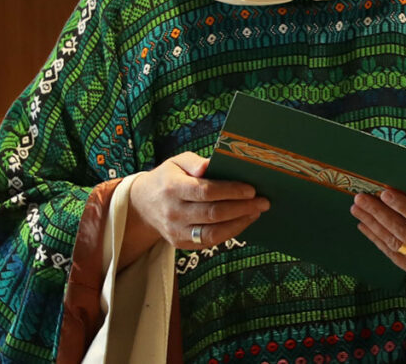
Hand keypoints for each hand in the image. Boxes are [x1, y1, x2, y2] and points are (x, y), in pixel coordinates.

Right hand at [120, 152, 268, 267]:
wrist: (143, 205)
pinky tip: (243, 221)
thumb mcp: (176, 162)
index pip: (206, 191)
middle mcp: (173, 212)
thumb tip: (211, 164)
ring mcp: (176, 231)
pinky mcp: (180, 243)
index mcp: (172, 188)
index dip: (231, 191)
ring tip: (256, 212)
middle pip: (213, 213)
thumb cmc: (167, 178)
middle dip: (242, 208)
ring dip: (239, 223)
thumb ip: (194, 162)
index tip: (251, 189)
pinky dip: (229, 232)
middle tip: (263, 201)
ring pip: (213, 233)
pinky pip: (209, 241)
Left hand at [350, 183, 405, 279]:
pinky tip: (363, 224)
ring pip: (394, 244)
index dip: (403, 207)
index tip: (385, 192)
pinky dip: (376, 239)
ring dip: (372, 225)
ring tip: (356, 208)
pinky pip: (392, 254)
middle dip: (379, 214)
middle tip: (361, 197)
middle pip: (402, 232)